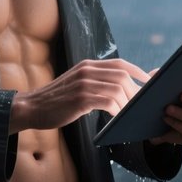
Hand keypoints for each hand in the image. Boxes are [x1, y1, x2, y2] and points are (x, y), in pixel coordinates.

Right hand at [9, 58, 149, 133]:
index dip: (137, 71)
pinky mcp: (80, 98)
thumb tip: (118, 88)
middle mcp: (87, 71)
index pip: (120, 63)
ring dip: (127, 102)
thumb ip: (94, 82)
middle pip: (122, 75)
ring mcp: (83, 84)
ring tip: (130, 114)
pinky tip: (117, 118)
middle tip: (140, 105)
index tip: (149, 81)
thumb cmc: (56, 101)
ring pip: (117, 88)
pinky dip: (117, 110)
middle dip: (135, 90)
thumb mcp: (76, 84)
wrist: (32, 108)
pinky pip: (108, 102)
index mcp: (87, 66)